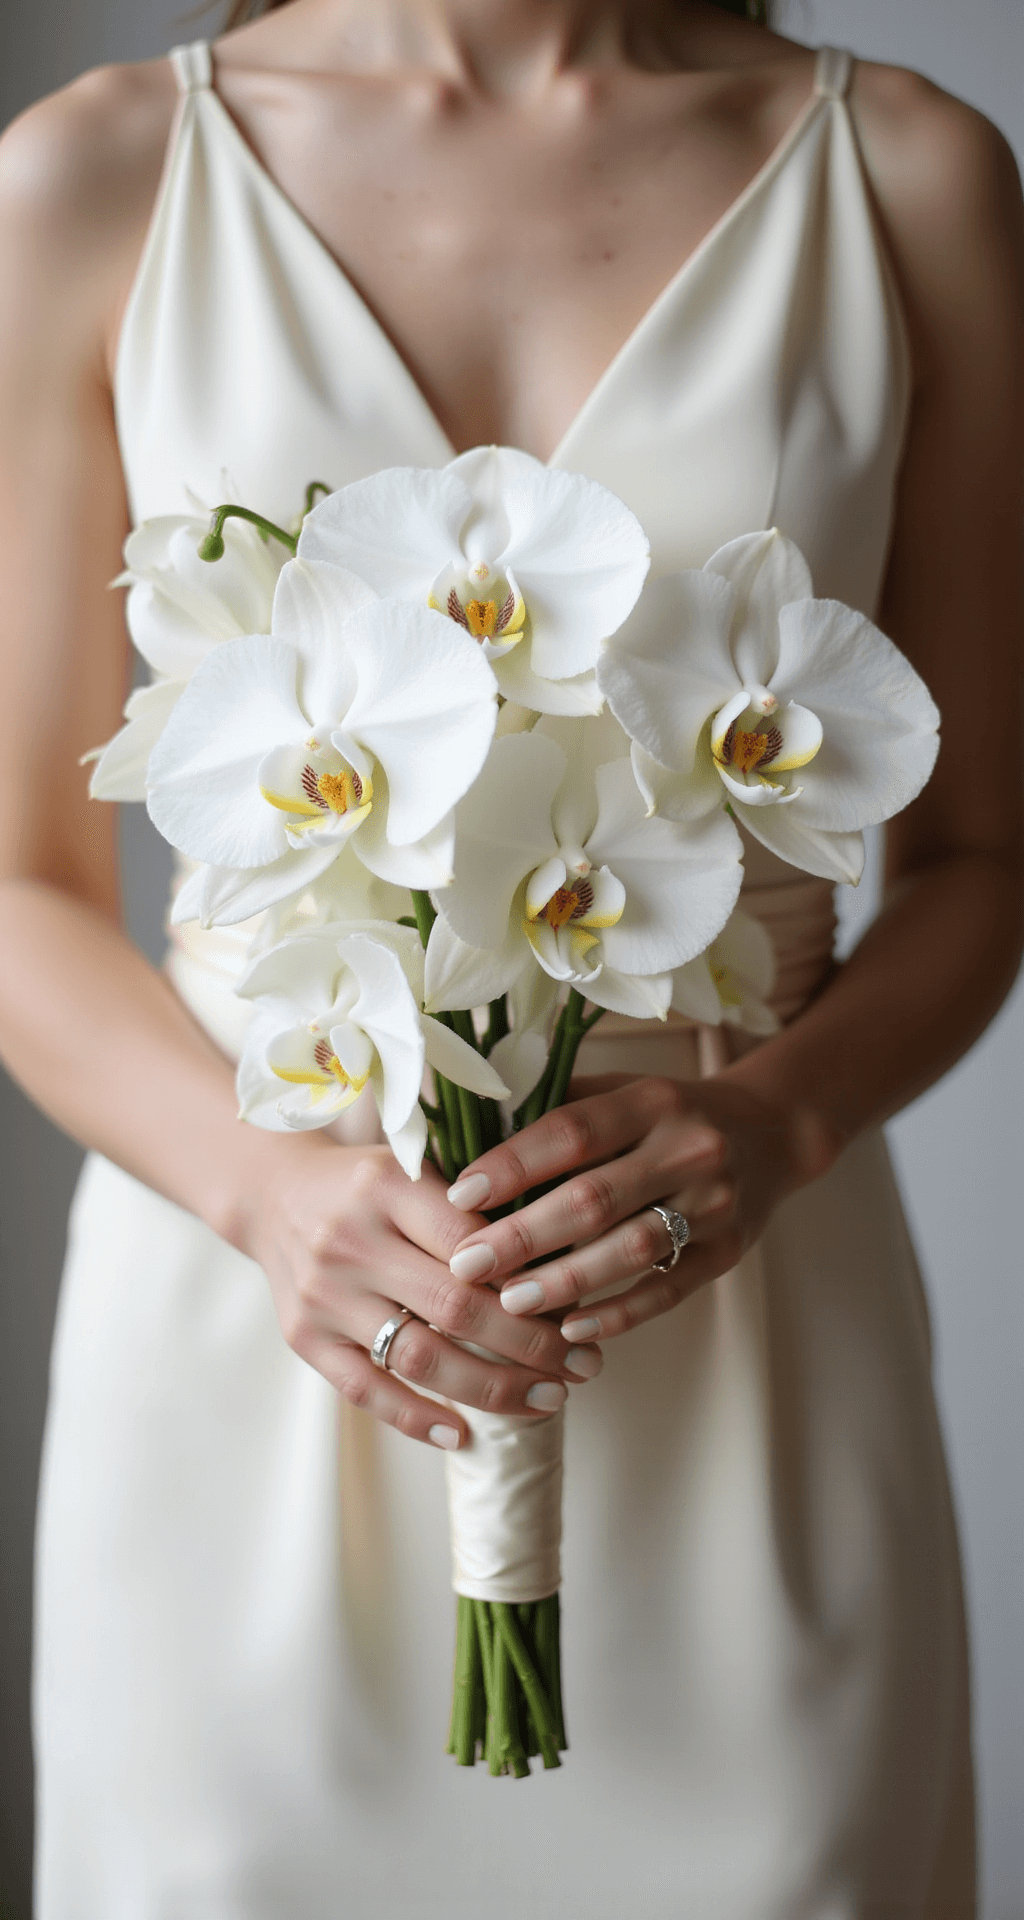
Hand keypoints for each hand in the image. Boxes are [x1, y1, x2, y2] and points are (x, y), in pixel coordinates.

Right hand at [238, 1134, 603, 1450]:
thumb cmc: (365, 1184)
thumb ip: (474, 1204)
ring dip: (492, 1389)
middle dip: (532, 1344)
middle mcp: (351, 1239)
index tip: (581, 1309)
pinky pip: (365, 1390)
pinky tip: (463, 1435)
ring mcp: (325, 1294)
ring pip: (420, 1356)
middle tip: (584, 1364)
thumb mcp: (414, 1168)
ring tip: (548, 1401)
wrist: (271, 1195)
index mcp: (387, 1186)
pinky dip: (416, 1419)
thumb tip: (564, 1261)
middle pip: (457, 1306)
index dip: (533, 1281)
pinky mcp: (305, 1338)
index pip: (474, 1241)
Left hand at [443, 1073, 824, 1342]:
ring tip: (508, 1301)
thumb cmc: (668, 1115)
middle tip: (467, 1264)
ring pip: (630, 1250)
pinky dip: (617, 1313)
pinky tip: (571, 1329)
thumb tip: (467, 1135)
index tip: (460, 1195)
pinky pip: (668, 1291)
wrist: (769, 1133)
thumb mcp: (622, 1090)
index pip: (572, 1132)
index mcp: (652, 1100)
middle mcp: (689, 1148)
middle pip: (594, 1198)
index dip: (513, 1164)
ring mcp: (714, 1204)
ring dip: (564, 1281)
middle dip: (522, 1235)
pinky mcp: (728, 1253)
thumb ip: (556, 1108)